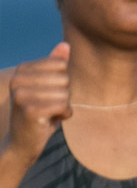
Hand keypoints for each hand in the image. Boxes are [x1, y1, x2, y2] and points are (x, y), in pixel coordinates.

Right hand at [6, 42, 70, 159]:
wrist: (23, 142)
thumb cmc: (40, 113)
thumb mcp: (48, 87)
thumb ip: (55, 66)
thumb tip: (66, 45)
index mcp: (22, 70)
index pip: (61, 65)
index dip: (62, 82)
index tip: (48, 94)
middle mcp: (18, 79)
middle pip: (65, 78)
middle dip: (64, 95)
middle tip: (48, 107)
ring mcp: (21, 94)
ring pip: (65, 93)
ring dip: (63, 107)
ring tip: (48, 114)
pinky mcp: (29, 109)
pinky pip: (64, 106)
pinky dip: (64, 115)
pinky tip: (49, 121)